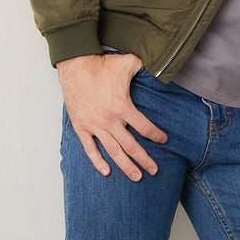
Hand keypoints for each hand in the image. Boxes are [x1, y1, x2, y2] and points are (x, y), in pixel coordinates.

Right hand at [57, 53, 167, 180]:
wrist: (75, 65)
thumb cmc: (101, 65)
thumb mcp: (128, 62)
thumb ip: (145, 68)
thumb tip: (158, 66)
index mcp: (122, 106)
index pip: (144, 127)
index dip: (156, 135)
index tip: (163, 140)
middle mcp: (109, 120)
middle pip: (130, 145)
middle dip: (144, 159)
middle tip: (154, 170)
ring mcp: (94, 125)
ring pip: (113, 151)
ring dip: (125, 166)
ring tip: (136, 176)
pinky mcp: (81, 126)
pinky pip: (90, 148)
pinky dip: (97, 161)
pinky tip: (106, 171)